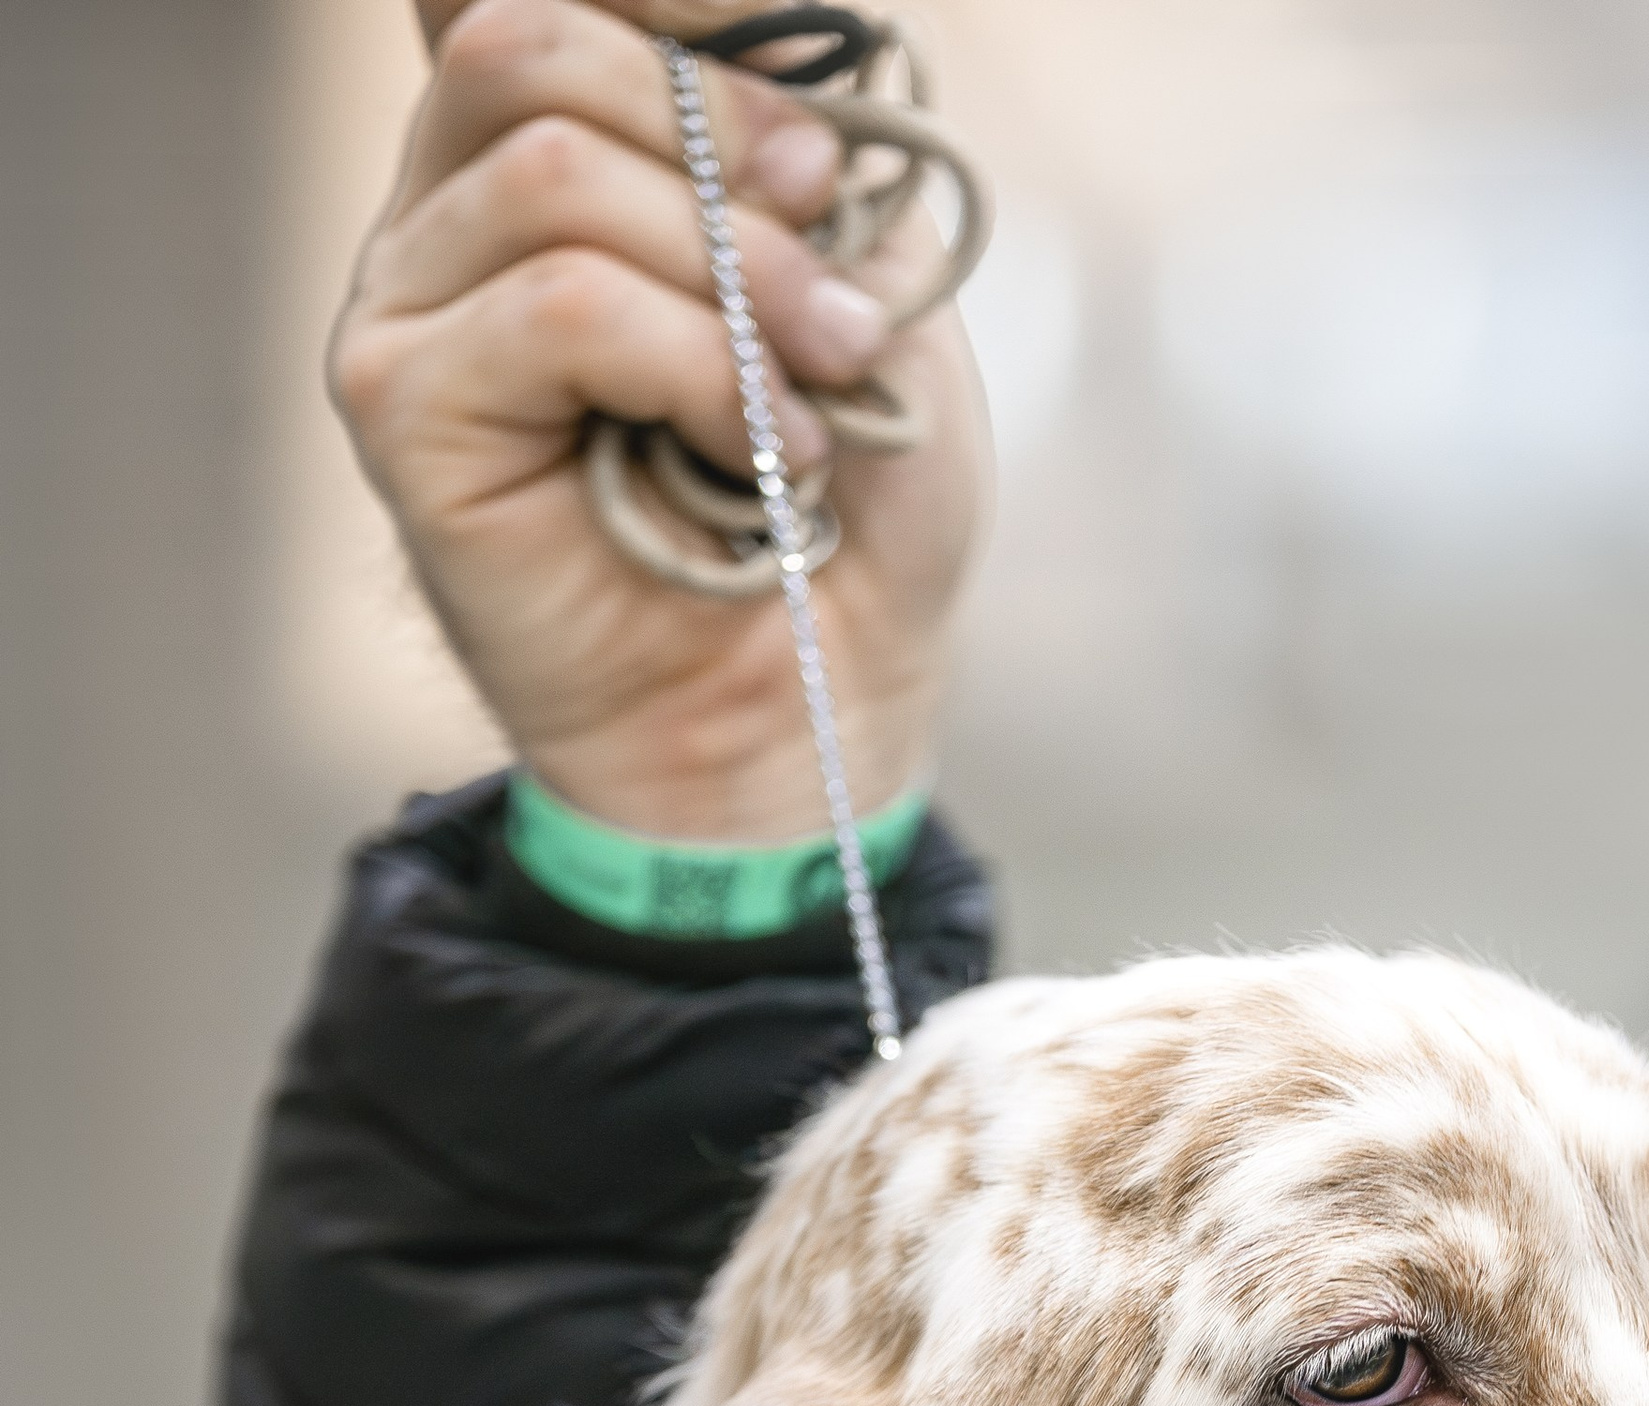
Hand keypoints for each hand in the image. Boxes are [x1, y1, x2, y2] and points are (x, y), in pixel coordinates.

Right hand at [332, 0, 991, 836]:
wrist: (811, 711)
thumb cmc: (842, 511)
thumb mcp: (865, 288)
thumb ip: (804, 157)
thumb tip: (783, 86)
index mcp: (556, 150)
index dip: (689, 19)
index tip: (816, 144)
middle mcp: (457, 206)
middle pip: (535, 44)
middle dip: (720, 143)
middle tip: (830, 289)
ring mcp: (411, 301)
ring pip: (550, 175)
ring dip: (724, 276)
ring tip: (814, 393)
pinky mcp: (401, 404)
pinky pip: (556, 308)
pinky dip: (692, 366)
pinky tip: (758, 456)